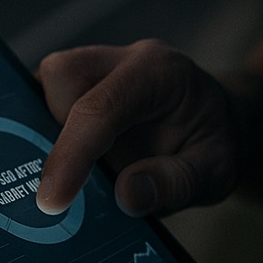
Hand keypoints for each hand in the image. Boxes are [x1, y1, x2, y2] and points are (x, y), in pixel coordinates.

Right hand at [34, 40, 240, 217]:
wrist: (218, 124)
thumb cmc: (216, 143)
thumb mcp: (217, 173)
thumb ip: (176, 183)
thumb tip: (126, 196)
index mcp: (160, 72)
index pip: (102, 106)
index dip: (72, 153)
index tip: (51, 201)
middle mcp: (123, 61)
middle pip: (61, 77)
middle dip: (53, 132)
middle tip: (66, 188)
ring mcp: (98, 69)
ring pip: (45, 86)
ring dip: (45, 134)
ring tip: (62, 184)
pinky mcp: (80, 87)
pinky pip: (45, 102)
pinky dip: (44, 136)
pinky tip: (58, 173)